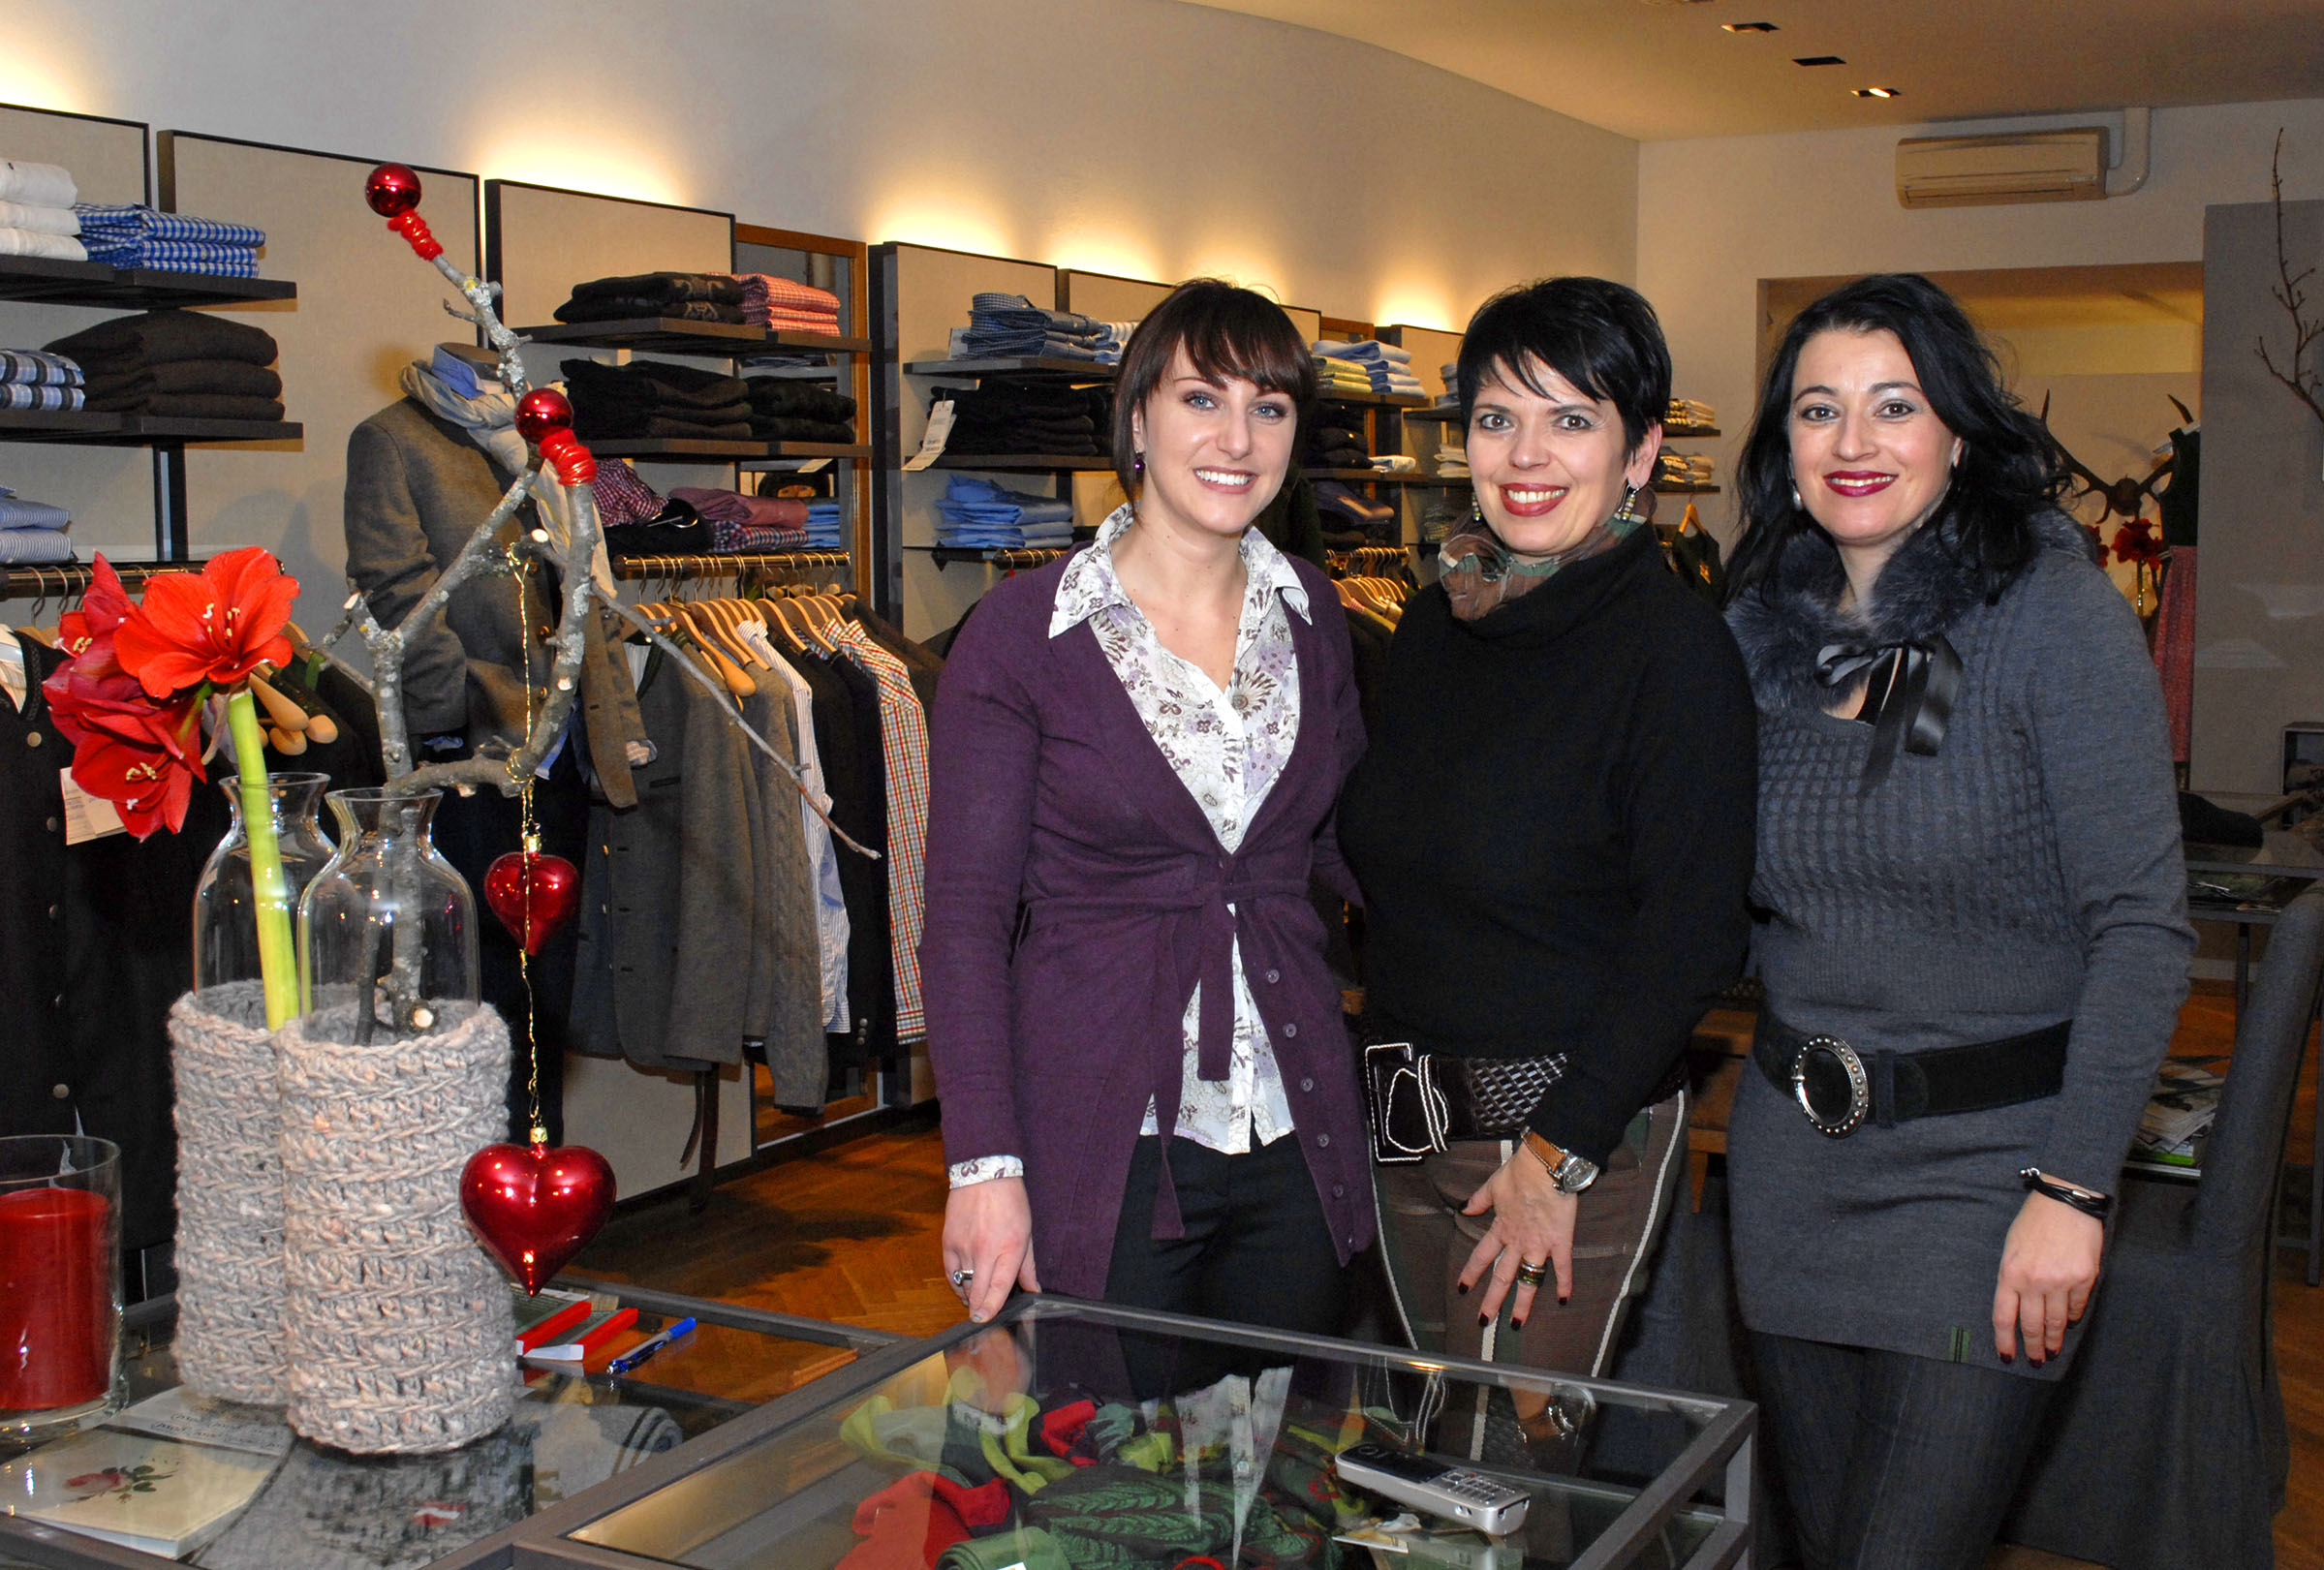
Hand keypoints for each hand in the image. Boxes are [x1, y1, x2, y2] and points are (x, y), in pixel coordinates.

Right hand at [942, 1176, 1040, 1323]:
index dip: (991, 1308)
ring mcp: (964, 1246)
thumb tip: (1032, 1290)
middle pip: (978, 1291)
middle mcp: (984, 1250)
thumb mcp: (1027, 1233)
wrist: (984, 1173)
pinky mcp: (948, 1242)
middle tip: (982, 1315)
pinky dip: (956, 1283)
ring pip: (963, 1285)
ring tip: (976, 1297)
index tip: (985, 1320)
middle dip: (979, 1309)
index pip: (999, 1287)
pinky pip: (949, 1272)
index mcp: (1009, 1248)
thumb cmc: (1010, 1201)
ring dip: (969, 1296)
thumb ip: (1027, 1266)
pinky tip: (964, 1285)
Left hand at [1458, 1151, 1579, 1328]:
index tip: (1462, 1289)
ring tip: (1517, 1323)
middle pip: (1502, 1276)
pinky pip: (1562, 1267)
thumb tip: (1464, 1209)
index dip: (1471, 1273)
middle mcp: (1518, 1241)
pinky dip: (1564, 1283)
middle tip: (1483, 1321)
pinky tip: (1563, 1300)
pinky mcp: (1560, 1241)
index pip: (1482, 1255)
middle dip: (1492, 1300)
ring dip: (1523, 1303)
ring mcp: (1539, 1244)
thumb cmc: (1520, 1172)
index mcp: (1501, 1228)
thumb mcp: (1492, 1185)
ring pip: (1529, 1279)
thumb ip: (1478, 1200)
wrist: (1545, 1166)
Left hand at [1992, 1189, 2104, 1363]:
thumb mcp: (2011, 1249)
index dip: (2005, 1341)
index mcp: (2010, 1273)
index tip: (2007, 1356)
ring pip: (2056, 1322)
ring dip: (2054, 1340)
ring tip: (2052, 1351)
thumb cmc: (2033, 1222)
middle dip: (2032, 1347)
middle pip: (2032, 1325)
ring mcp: (2061, 1281)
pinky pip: (2077, 1306)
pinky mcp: (2084, 1278)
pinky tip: (2069, 1324)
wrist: (2065, 1201)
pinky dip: (2072, 1317)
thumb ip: (2013, 1279)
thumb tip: (2018, 1308)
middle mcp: (2034, 1282)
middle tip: (2035, 1360)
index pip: (2004, 1317)